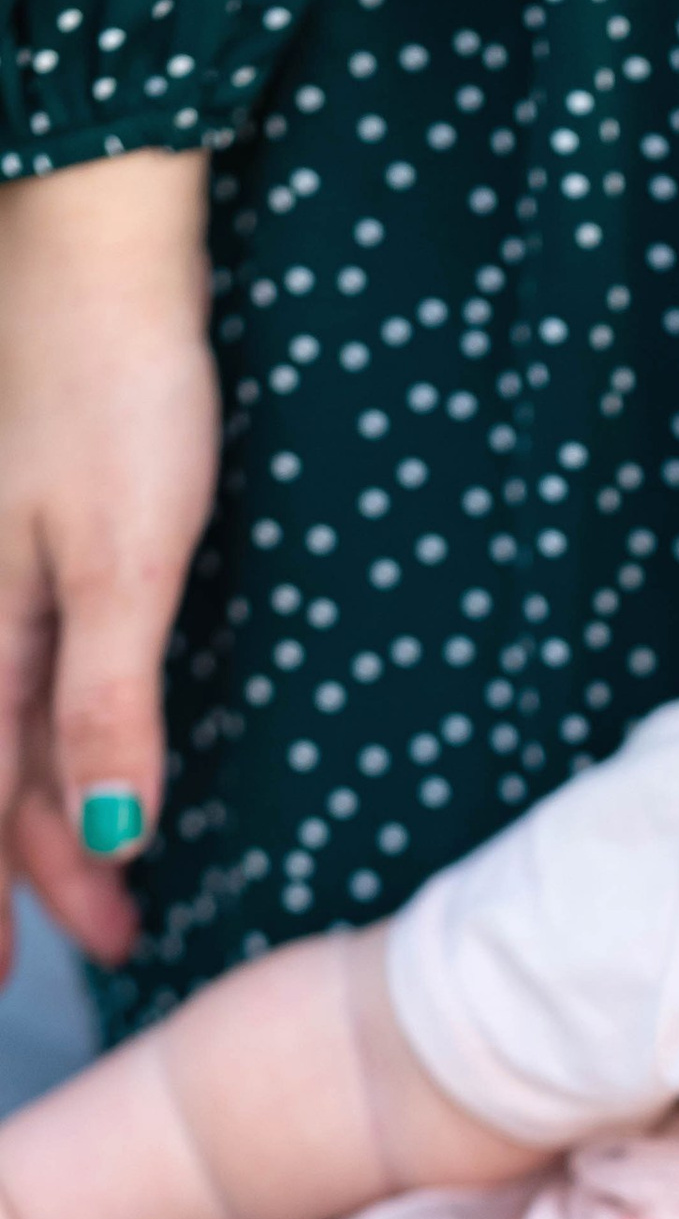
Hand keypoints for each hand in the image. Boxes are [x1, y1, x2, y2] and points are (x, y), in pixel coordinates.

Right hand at [0, 149, 218, 976]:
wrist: (95, 235)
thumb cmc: (114, 383)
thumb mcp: (127, 557)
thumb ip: (106, 696)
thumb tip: (99, 832)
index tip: (16, 983)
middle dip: (28, 869)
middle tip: (107, 946)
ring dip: (32, 805)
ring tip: (95, 875)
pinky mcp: (19, 527)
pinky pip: (11, 660)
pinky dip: (36, 728)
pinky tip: (72, 752)